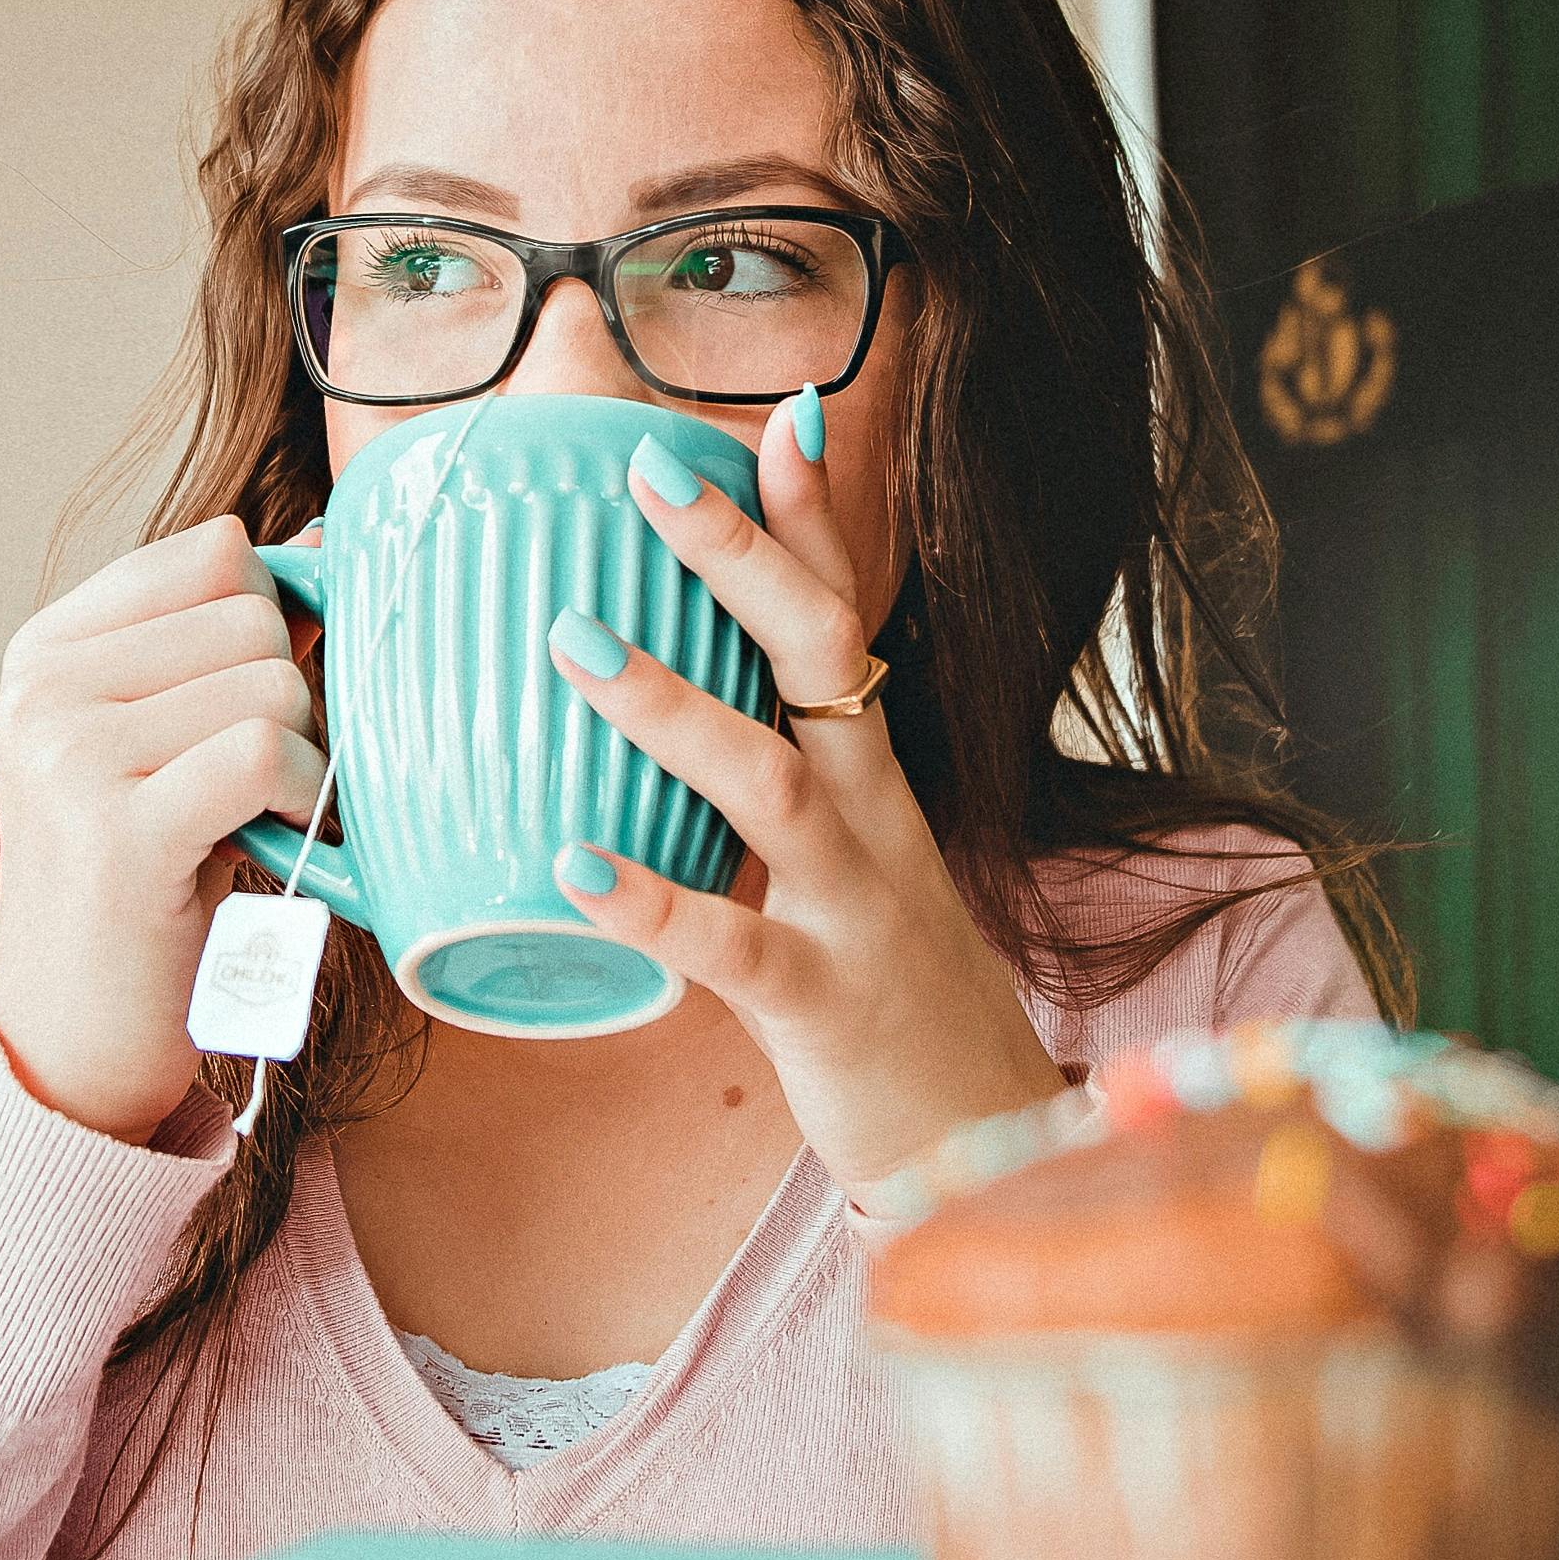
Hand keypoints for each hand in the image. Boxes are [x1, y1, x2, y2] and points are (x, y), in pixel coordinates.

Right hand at [0, 515, 322, 1143]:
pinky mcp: (120, 831)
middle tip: (256, 783)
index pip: (214, 551)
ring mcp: (71, 754)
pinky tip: (276, 839)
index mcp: (49, 648)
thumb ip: (219, 643)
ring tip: (256, 817)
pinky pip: (267, 753)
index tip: (256, 702)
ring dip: (303, 758)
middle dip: (291, 697)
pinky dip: (303, 799)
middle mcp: (45, 687)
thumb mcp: (162, 739)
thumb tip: (320, 539)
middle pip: (253, 615)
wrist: (71, 1035)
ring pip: (271, 682)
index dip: (274, 619)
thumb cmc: (145, 883)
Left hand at [546, 404, 1062, 1199]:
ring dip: (671, 705)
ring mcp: (854, 905)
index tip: (776, 414)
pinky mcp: (820, 999)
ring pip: (773, 780)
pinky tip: (570, 869)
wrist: (987, 1145)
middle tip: (649, 474)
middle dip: (746, 558)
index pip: (850, 619)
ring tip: (571, 642)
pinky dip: (652, 902)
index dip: (815, 519)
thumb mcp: (849, 870)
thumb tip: (670, 719)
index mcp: (875, 776)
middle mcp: (876, 818)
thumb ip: (775, 792)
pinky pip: (732, 943)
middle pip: (824, 659)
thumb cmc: (891, 995)